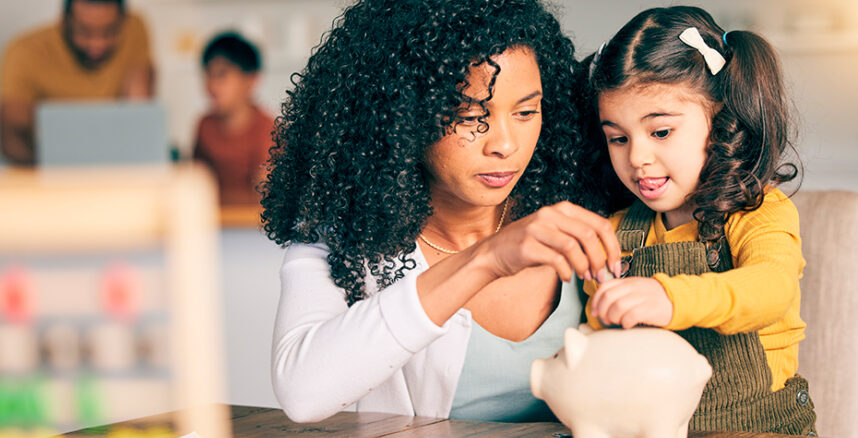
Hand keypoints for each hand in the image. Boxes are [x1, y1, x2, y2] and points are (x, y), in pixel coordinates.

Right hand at [477, 201, 620, 282]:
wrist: (494, 253)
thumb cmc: (530, 246)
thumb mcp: (556, 233)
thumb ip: (578, 237)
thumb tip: (608, 255)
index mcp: (562, 209)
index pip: (599, 224)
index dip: (612, 247)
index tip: (615, 265)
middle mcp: (550, 214)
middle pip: (589, 235)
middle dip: (600, 259)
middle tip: (601, 276)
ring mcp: (537, 228)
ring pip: (573, 247)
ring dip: (584, 267)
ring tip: (584, 277)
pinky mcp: (527, 246)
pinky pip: (557, 260)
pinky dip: (566, 272)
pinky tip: (565, 278)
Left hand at [590, 277, 672, 327]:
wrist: (677, 300)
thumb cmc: (652, 298)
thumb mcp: (635, 289)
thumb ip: (619, 292)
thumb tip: (599, 305)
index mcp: (628, 282)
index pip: (604, 287)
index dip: (595, 301)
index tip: (594, 311)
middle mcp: (634, 287)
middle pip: (608, 297)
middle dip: (602, 311)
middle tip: (605, 320)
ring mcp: (642, 297)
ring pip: (617, 307)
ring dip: (613, 317)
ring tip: (617, 322)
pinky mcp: (650, 309)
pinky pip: (631, 316)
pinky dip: (625, 322)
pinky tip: (628, 324)